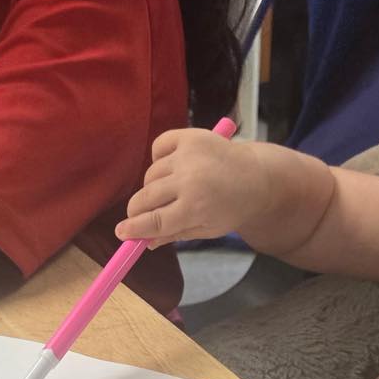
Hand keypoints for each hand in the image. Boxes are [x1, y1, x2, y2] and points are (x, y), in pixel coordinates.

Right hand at [115, 127, 270, 248]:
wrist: (257, 177)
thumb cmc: (230, 208)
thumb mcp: (206, 229)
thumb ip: (173, 234)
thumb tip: (143, 242)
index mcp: (196, 208)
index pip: (153, 221)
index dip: (133, 228)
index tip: (121, 232)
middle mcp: (190, 180)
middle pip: (145, 198)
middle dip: (137, 210)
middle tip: (137, 216)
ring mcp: (189, 155)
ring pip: (150, 175)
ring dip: (153, 186)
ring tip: (172, 190)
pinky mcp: (190, 136)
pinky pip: (158, 148)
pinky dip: (160, 159)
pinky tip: (173, 167)